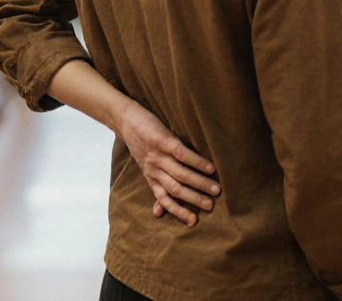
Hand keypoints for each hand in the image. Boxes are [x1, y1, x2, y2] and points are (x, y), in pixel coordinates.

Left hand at [117, 101, 219, 225]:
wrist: (126, 120)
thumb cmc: (141, 145)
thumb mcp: (145, 168)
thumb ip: (155, 188)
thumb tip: (158, 214)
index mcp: (151, 177)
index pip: (164, 199)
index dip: (178, 211)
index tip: (194, 221)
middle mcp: (154, 169)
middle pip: (175, 189)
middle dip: (193, 199)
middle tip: (211, 206)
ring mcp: (158, 155)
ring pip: (180, 174)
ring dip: (199, 183)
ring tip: (215, 189)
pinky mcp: (162, 140)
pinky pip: (181, 154)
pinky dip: (196, 162)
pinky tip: (210, 168)